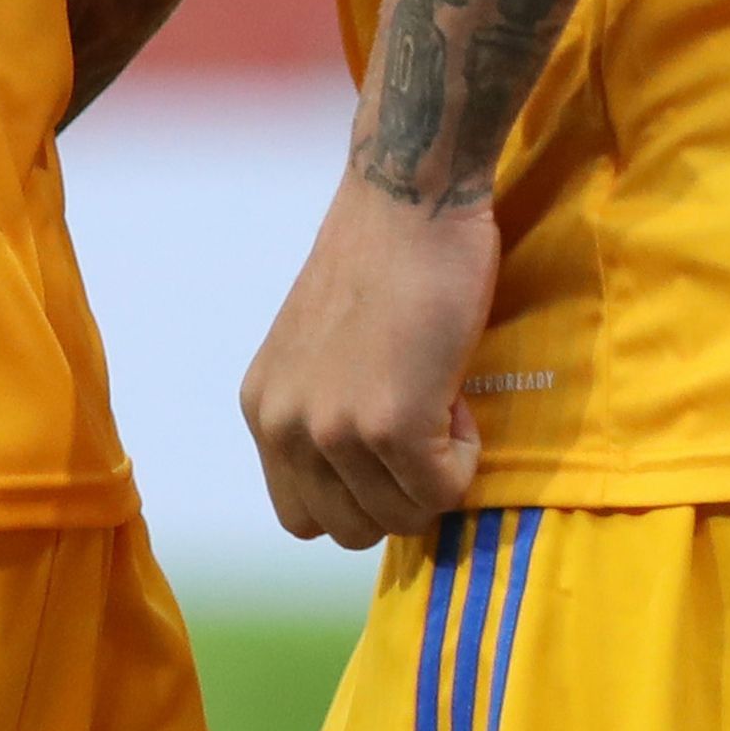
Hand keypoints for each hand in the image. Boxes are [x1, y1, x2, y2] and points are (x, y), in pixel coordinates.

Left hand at [241, 175, 502, 549]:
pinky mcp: (389, 426)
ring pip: (402, 517)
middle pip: (350, 530)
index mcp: (262, 409)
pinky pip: (444, 490)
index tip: (391, 436)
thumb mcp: (319, 351)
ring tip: (439, 396)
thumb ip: (324, 415)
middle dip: (400, 494)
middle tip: (423, 420)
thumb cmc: (381, 261)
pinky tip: (457, 393)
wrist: (410, 200)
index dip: (359, 493)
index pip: (303, 517)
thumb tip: (364, 488)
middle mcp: (283, 426)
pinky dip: (467, 454)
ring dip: (437, 472)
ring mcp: (332, 429)